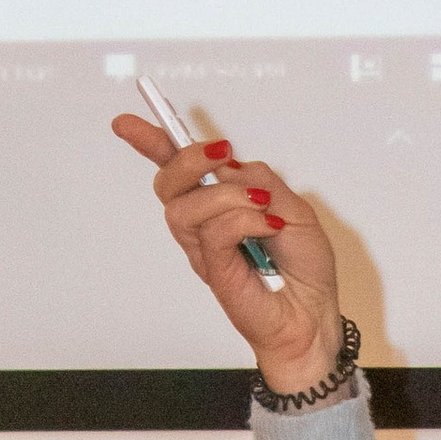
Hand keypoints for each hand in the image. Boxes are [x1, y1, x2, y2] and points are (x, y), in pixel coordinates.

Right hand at [110, 113, 346, 395]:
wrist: (314, 316)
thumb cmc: (305, 270)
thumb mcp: (294, 208)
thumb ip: (261, 181)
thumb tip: (230, 167)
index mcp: (222, 204)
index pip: (179, 171)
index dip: (151, 143)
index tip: (126, 123)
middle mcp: (206, 225)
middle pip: (168, 182)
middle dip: (187, 157)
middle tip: (222, 152)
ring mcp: (206, 249)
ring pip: (185, 206)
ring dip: (227, 196)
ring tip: (262, 208)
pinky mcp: (214, 270)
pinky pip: (213, 232)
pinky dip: (243, 220)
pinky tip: (267, 228)